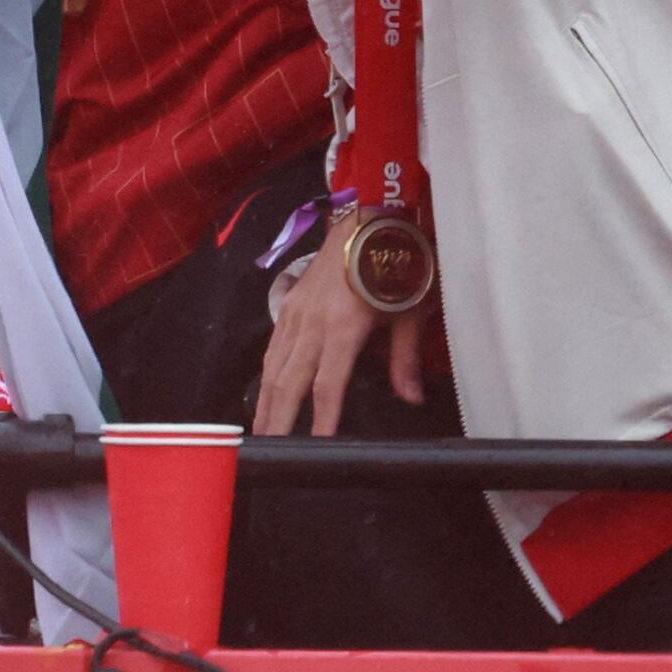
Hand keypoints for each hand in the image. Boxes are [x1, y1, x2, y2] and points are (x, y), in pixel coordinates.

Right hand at [255, 257, 430, 437]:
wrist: (367, 220)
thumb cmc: (396, 264)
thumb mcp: (410, 310)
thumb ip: (405, 357)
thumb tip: (410, 398)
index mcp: (345, 325)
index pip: (328, 383)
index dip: (322, 417)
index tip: (316, 445)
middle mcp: (313, 322)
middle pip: (289, 382)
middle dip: (279, 420)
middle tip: (269, 451)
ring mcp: (296, 313)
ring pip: (273, 367)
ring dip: (266, 402)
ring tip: (260, 434)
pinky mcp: (288, 305)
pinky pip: (272, 348)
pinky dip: (266, 375)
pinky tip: (264, 396)